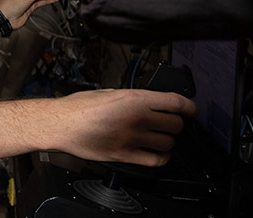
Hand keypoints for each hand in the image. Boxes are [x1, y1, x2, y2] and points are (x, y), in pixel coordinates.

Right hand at [43, 89, 197, 166]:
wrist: (60, 124)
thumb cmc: (78, 107)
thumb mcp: (109, 92)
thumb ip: (133, 98)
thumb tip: (151, 102)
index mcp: (134, 98)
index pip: (176, 103)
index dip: (189, 107)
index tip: (191, 110)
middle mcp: (136, 118)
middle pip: (176, 124)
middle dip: (176, 124)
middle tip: (170, 123)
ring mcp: (132, 138)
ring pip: (168, 143)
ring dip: (168, 140)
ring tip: (161, 137)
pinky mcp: (124, 155)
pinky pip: (155, 160)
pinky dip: (162, 158)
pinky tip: (159, 153)